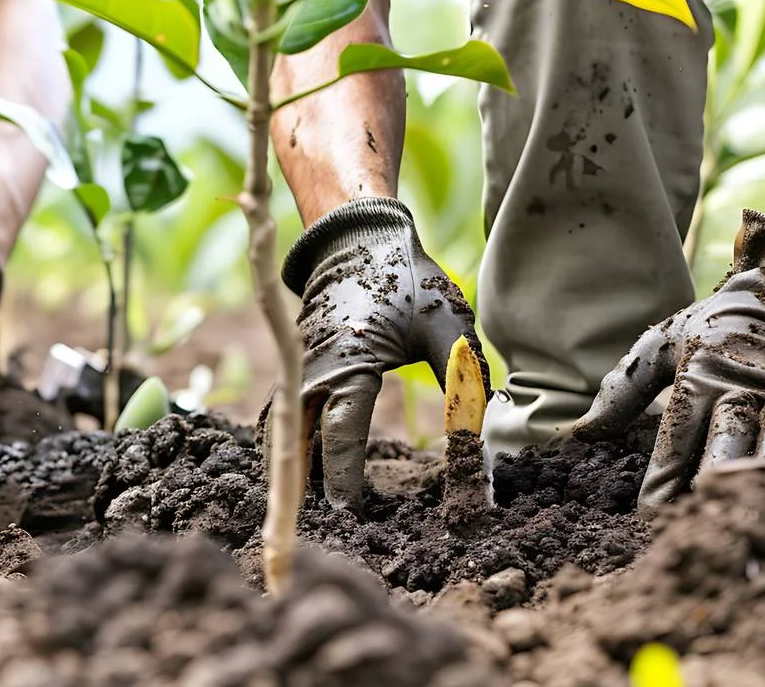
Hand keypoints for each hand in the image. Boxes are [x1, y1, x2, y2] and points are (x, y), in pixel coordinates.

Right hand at [276, 197, 486, 509]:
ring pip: (283, 429)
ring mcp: (298, 366)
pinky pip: (285, 414)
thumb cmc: (408, 279)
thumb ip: (461, 383)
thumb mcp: (446, 326)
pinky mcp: (297, 366)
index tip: (350, 512)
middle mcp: (313, 368)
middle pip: (296, 439)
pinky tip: (298, 473)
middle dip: (303, 485)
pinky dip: (288, 444)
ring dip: (290, 467)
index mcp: (349, 360)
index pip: (340, 431)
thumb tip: (481, 441)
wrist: (359, 235)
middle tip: (317, 529)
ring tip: (302, 512)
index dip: (343, 476)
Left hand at [574, 209, 764, 505]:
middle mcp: (741, 393)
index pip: (673, 453)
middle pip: (721, 463)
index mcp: (697, 381)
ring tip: (749, 533)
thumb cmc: (717, 320)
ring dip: (761, 498)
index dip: (661, 495)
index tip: (652, 526)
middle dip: (707, 504)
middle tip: (696, 538)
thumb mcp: (662, 344)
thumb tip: (578, 434)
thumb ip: (623, 391)